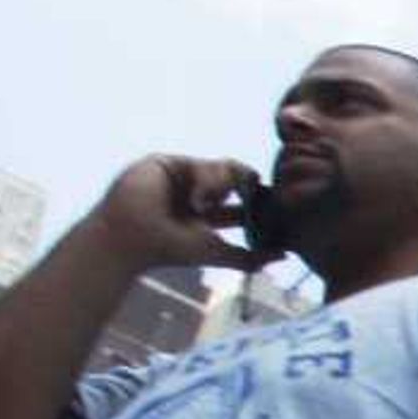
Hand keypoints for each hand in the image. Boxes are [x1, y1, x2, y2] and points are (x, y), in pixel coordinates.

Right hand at [93, 153, 269, 275]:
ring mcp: (184, 175)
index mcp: (209, 213)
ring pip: (226, 170)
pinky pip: (205, 164)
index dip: (262, 205)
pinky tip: (193, 200)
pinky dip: (206, 182)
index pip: (245, 203)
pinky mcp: (171, 162)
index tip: (276, 212)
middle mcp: (198, 192)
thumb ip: (250, 256)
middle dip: (248, 190)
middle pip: (241, 180)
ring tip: (200, 209)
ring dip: (220, 188)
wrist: (131, 237)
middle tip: (250, 203)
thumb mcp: (217, 252)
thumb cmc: (170, 249)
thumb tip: (285, 255)